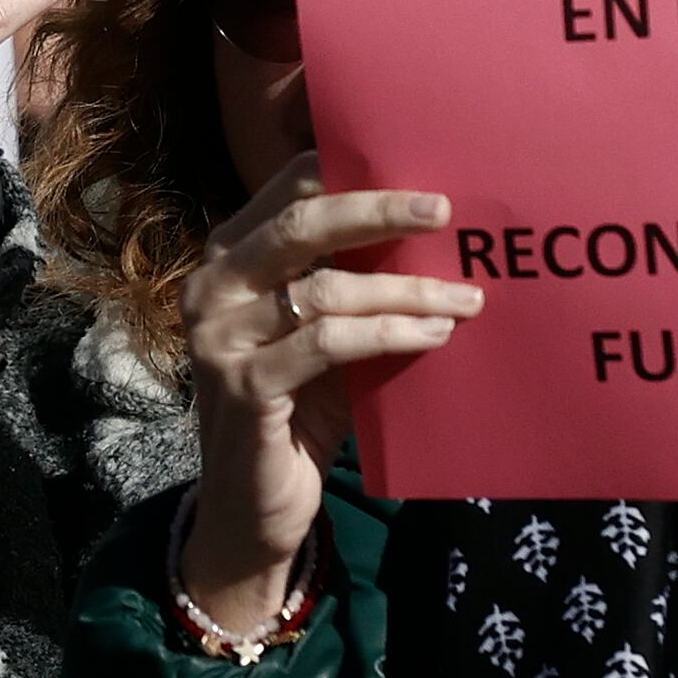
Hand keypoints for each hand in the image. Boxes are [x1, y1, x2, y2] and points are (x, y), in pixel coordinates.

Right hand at [176, 155, 477, 635]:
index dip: (352, 173)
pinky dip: (387, 334)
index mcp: (229, 256)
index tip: (420, 170)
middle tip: (443, 210)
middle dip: (379, 211)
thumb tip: (432, 230)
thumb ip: (348, 278)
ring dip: (404, 289)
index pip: (289, 190)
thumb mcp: (321, 331)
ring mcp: (220, 339)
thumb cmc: (300, 407)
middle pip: (301, 224)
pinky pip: (328, 345)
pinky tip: (433, 334)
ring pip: (325, 290)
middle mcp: (213, 287)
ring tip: (464, 297)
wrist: (255, 506)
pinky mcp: (243, 389)